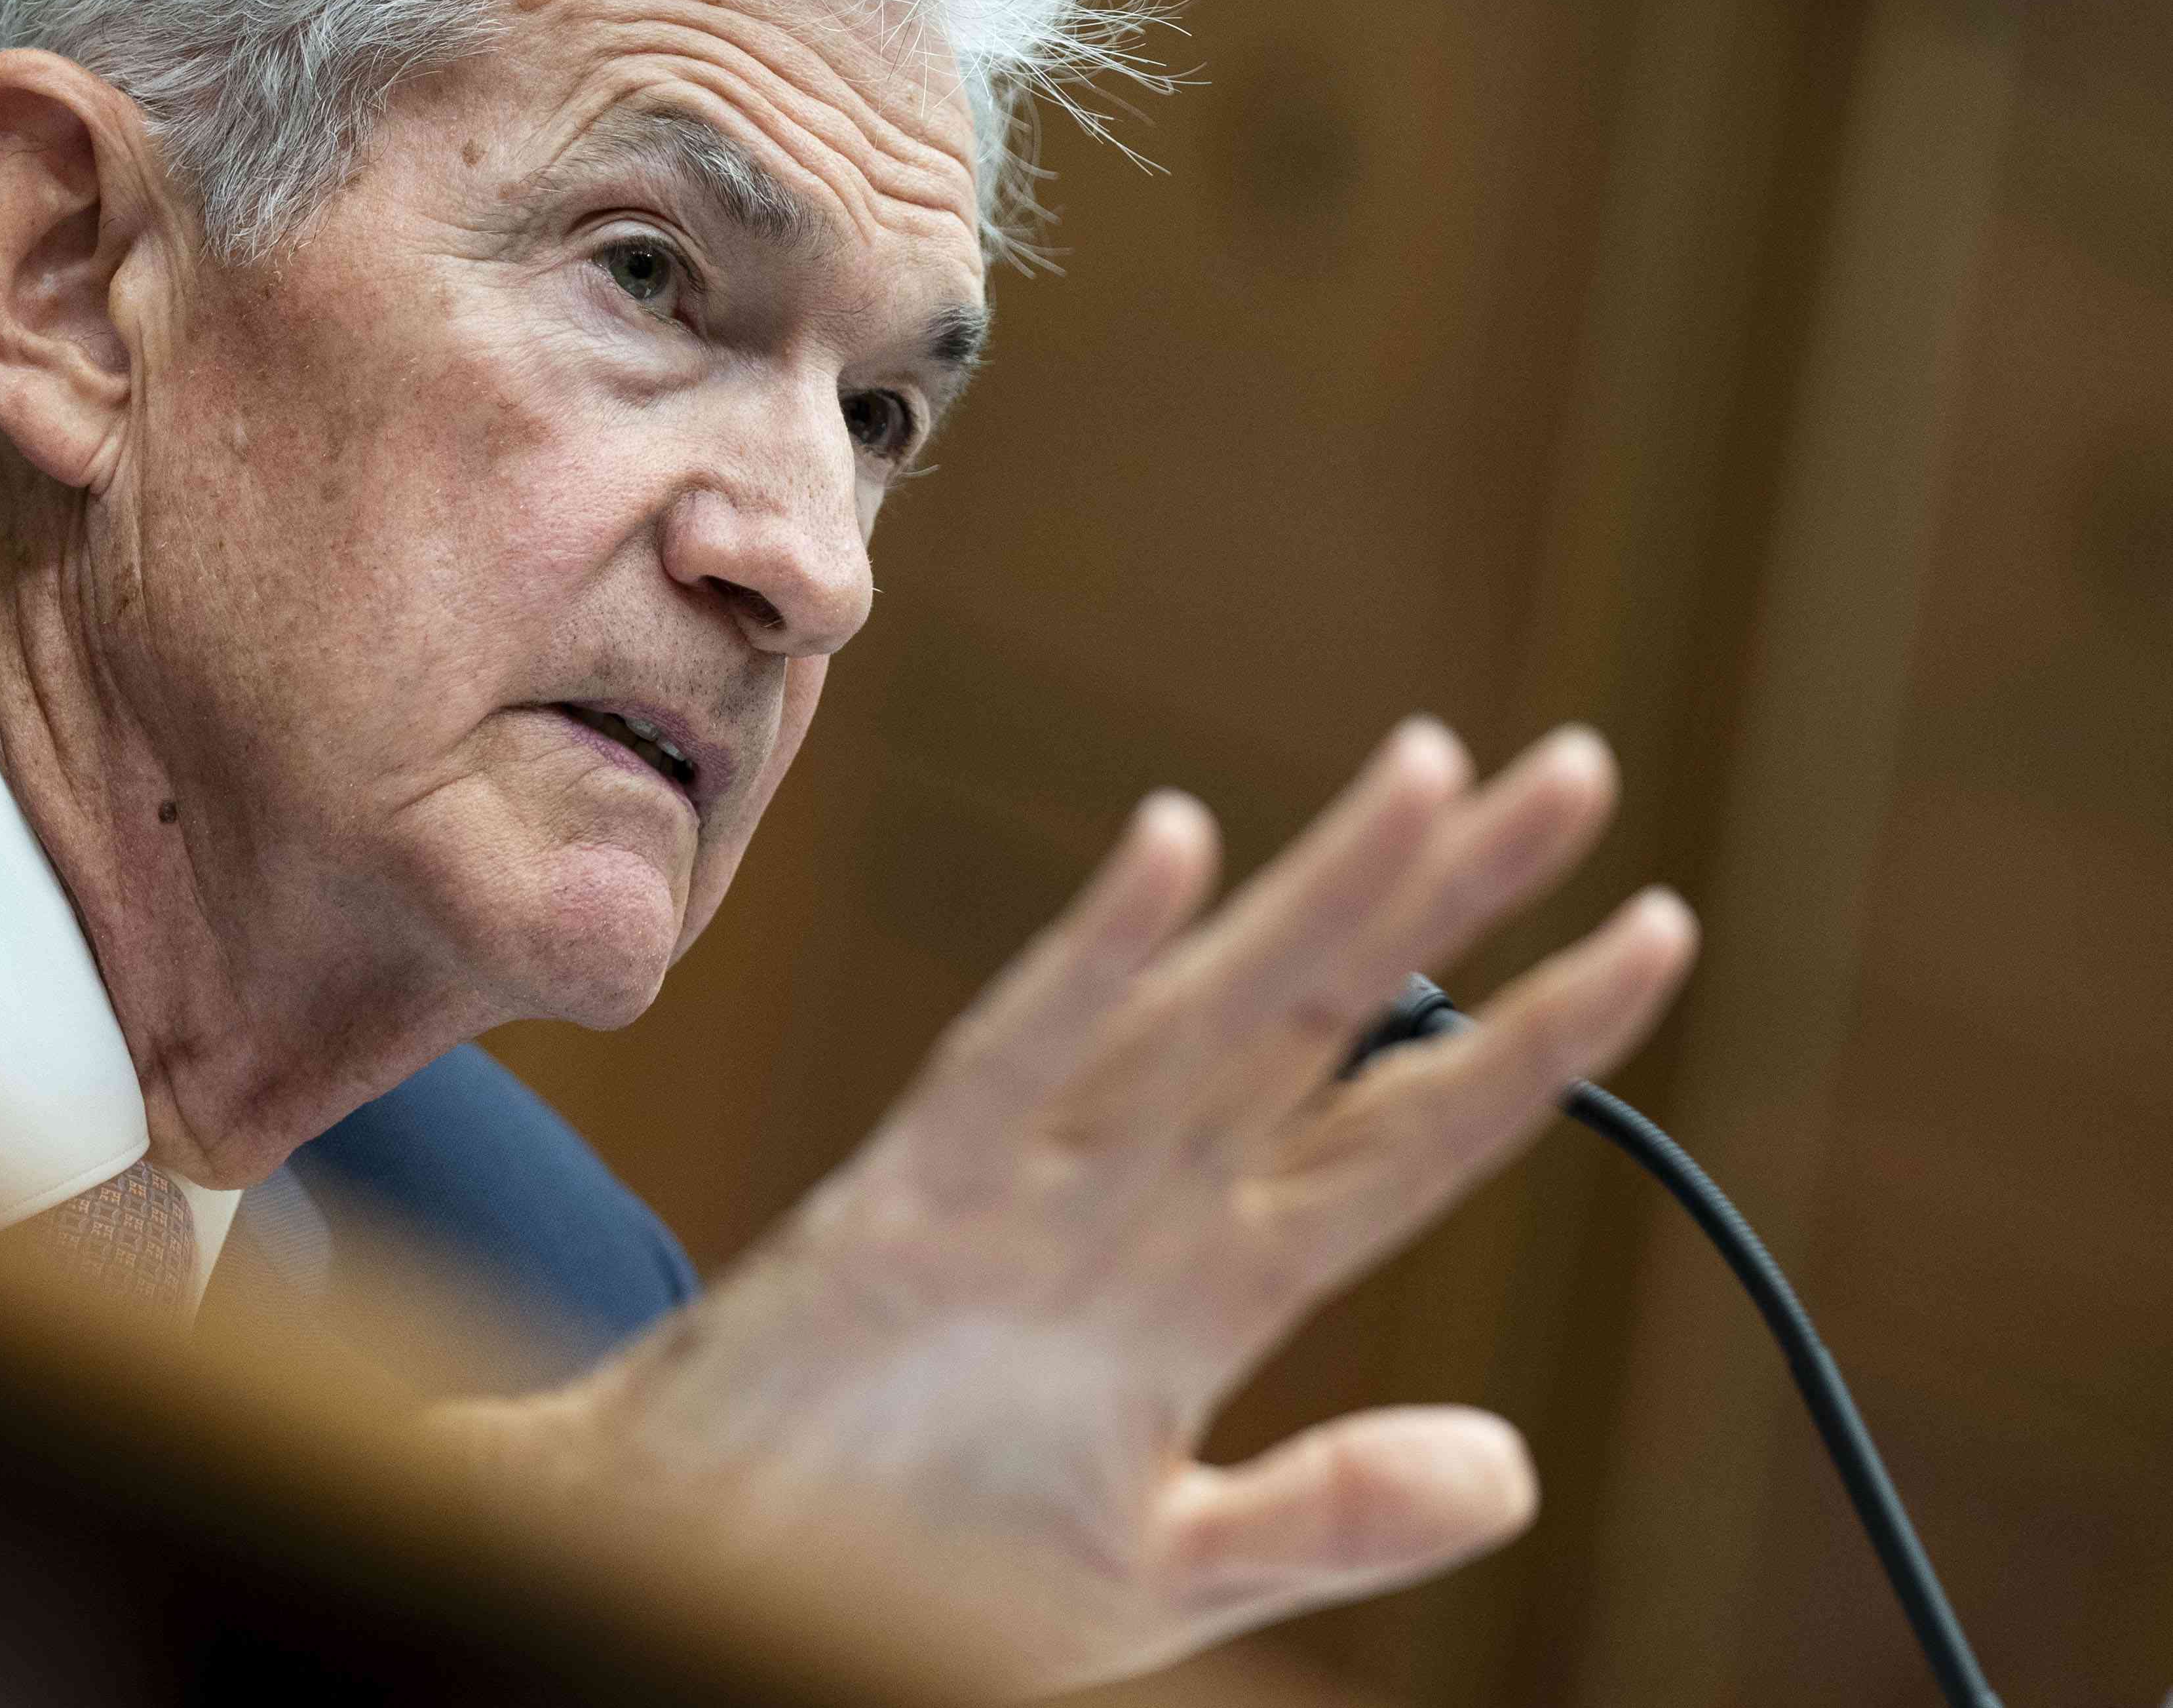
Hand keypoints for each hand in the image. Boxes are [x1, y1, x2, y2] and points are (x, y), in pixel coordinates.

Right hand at [515, 719, 1694, 1693]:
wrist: (701, 1590)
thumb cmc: (906, 1568)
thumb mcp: (1160, 1565)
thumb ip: (1324, 1512)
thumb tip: (1514, 1465)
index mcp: (1205, 1294)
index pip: (1404, 1141)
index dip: (1535, 1045)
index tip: (1659, 933)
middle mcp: (1132, 1211)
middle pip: (1324, 1029)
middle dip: (1449, 900)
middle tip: (1578, 770)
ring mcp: (1019, 1197)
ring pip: (1199, 1015)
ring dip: (1318, 899)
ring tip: (1431, 774)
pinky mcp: (902, 1211)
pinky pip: (1010, 1067)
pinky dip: (1087, 960)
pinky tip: (1172, 854)